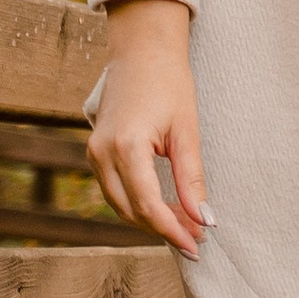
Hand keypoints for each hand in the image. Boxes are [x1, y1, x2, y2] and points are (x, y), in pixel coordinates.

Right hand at [87, 0, 212, 259]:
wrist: (142, 51)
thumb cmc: (169, 84)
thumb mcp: (187, 132)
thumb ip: (191, 178)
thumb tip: (204, 219)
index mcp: (126, 146)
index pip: (147, 205)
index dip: (173, 230)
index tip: (197, 246)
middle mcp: (102, 153)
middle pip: (130, 211)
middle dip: (163, 229)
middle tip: (197, 239)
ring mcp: (93, 153)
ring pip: (120, 204)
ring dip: (151, 220)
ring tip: (186, 226)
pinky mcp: (95, 151)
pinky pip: (115, 189)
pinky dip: (138, 203)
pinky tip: (165, 207)